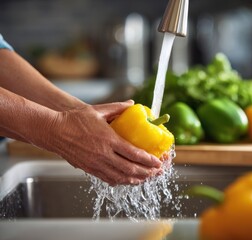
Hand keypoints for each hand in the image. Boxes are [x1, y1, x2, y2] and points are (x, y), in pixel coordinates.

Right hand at [40, 100, 162, 185]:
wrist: (53, 131)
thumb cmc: (75, 119)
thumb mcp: (98, 110)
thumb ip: (117, 108)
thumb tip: (132, 104)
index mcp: (109, 139)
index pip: (134, 154)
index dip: (149, 160)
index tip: (158, 162)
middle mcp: (103, 154)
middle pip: (130, 169)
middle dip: (146, 172)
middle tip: (156, 172)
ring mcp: (96, 164)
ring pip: (120, 177)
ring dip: (136, 179)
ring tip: (146, 178)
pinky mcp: (89, 169)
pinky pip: (108, 179)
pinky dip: (121, 181)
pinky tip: (127, 180)